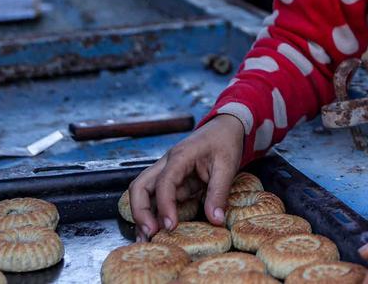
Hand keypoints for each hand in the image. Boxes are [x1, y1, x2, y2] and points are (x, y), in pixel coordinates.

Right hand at [127, 113, 243, 239]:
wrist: (224, 128)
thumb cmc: (224, 142)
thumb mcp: (227, 165)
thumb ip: (220, 192)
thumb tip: (215, 220)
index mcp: (180, 156)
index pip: (164, 182)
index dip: (164, 205)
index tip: (170, 226)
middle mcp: (166, 164)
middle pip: (139, 187)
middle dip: (140, 211)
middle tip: (150, 234)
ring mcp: (166, 173)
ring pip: (143, 193)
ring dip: (142, 215)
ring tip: (146, 239)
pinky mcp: (171, 182)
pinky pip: (156, 198)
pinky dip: (153, 214)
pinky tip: (155, 231)